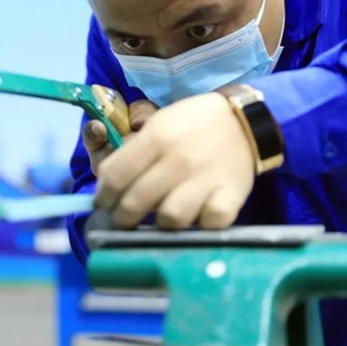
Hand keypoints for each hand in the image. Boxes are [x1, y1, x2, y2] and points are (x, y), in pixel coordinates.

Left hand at [95, 92, 254, 229]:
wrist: (244, 120)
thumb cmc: (192, 124)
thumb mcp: (157, 124)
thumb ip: (131, 152)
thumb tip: (106, 184)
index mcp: (157, 137)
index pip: (114, 177)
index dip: (102, 196)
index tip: (103, 204)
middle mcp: (178, 160)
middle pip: (135, 203)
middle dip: (123, 217)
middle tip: (125, 218)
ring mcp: (206, 180)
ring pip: (170, 219)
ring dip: (162, 223)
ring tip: (163, 216)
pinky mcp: (230, 196)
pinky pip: (208, 224)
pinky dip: (201, 225)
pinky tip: (198, 216)